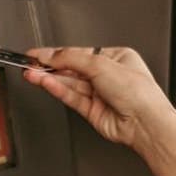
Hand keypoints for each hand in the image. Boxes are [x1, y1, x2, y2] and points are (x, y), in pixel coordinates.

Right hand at [22, 46, 171, 151]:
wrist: (145, 122)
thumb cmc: (138, 93)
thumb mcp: (101, 64)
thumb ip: (71, 58)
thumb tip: (51, 54)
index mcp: (117, 58)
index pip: (80, 52)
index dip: (58, 52)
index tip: (37, 53)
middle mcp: (108, 76)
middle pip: (72, 68)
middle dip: (50, 66)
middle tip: (30, 63)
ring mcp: (100, 94)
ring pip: (69, 83)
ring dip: (49, 78)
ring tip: (31, 73)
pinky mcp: (92, 111)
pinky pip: (71, 97)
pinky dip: (56, 89)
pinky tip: (44, 82)